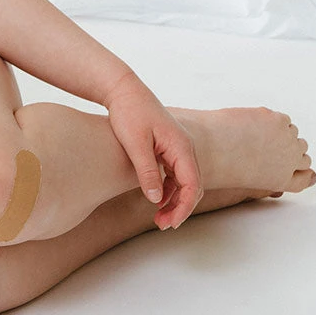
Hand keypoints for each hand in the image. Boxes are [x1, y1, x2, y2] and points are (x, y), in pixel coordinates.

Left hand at [104, 74, 203, 229]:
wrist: (123, 90)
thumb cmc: (129, 112)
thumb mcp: (135, 144)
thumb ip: (147, 171)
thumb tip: (156, 200)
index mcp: (181, 146)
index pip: (192, 185)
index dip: (183, 207)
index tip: (170, 223)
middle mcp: (184, 147)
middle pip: (192, 186)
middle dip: (180, 208)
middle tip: (162, 225)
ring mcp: (177, 147)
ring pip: (184, 181)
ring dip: (175, 200)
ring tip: (158, 217)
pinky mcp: (168, 147)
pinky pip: (175, 174)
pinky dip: (169, 189)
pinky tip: (156, 199)